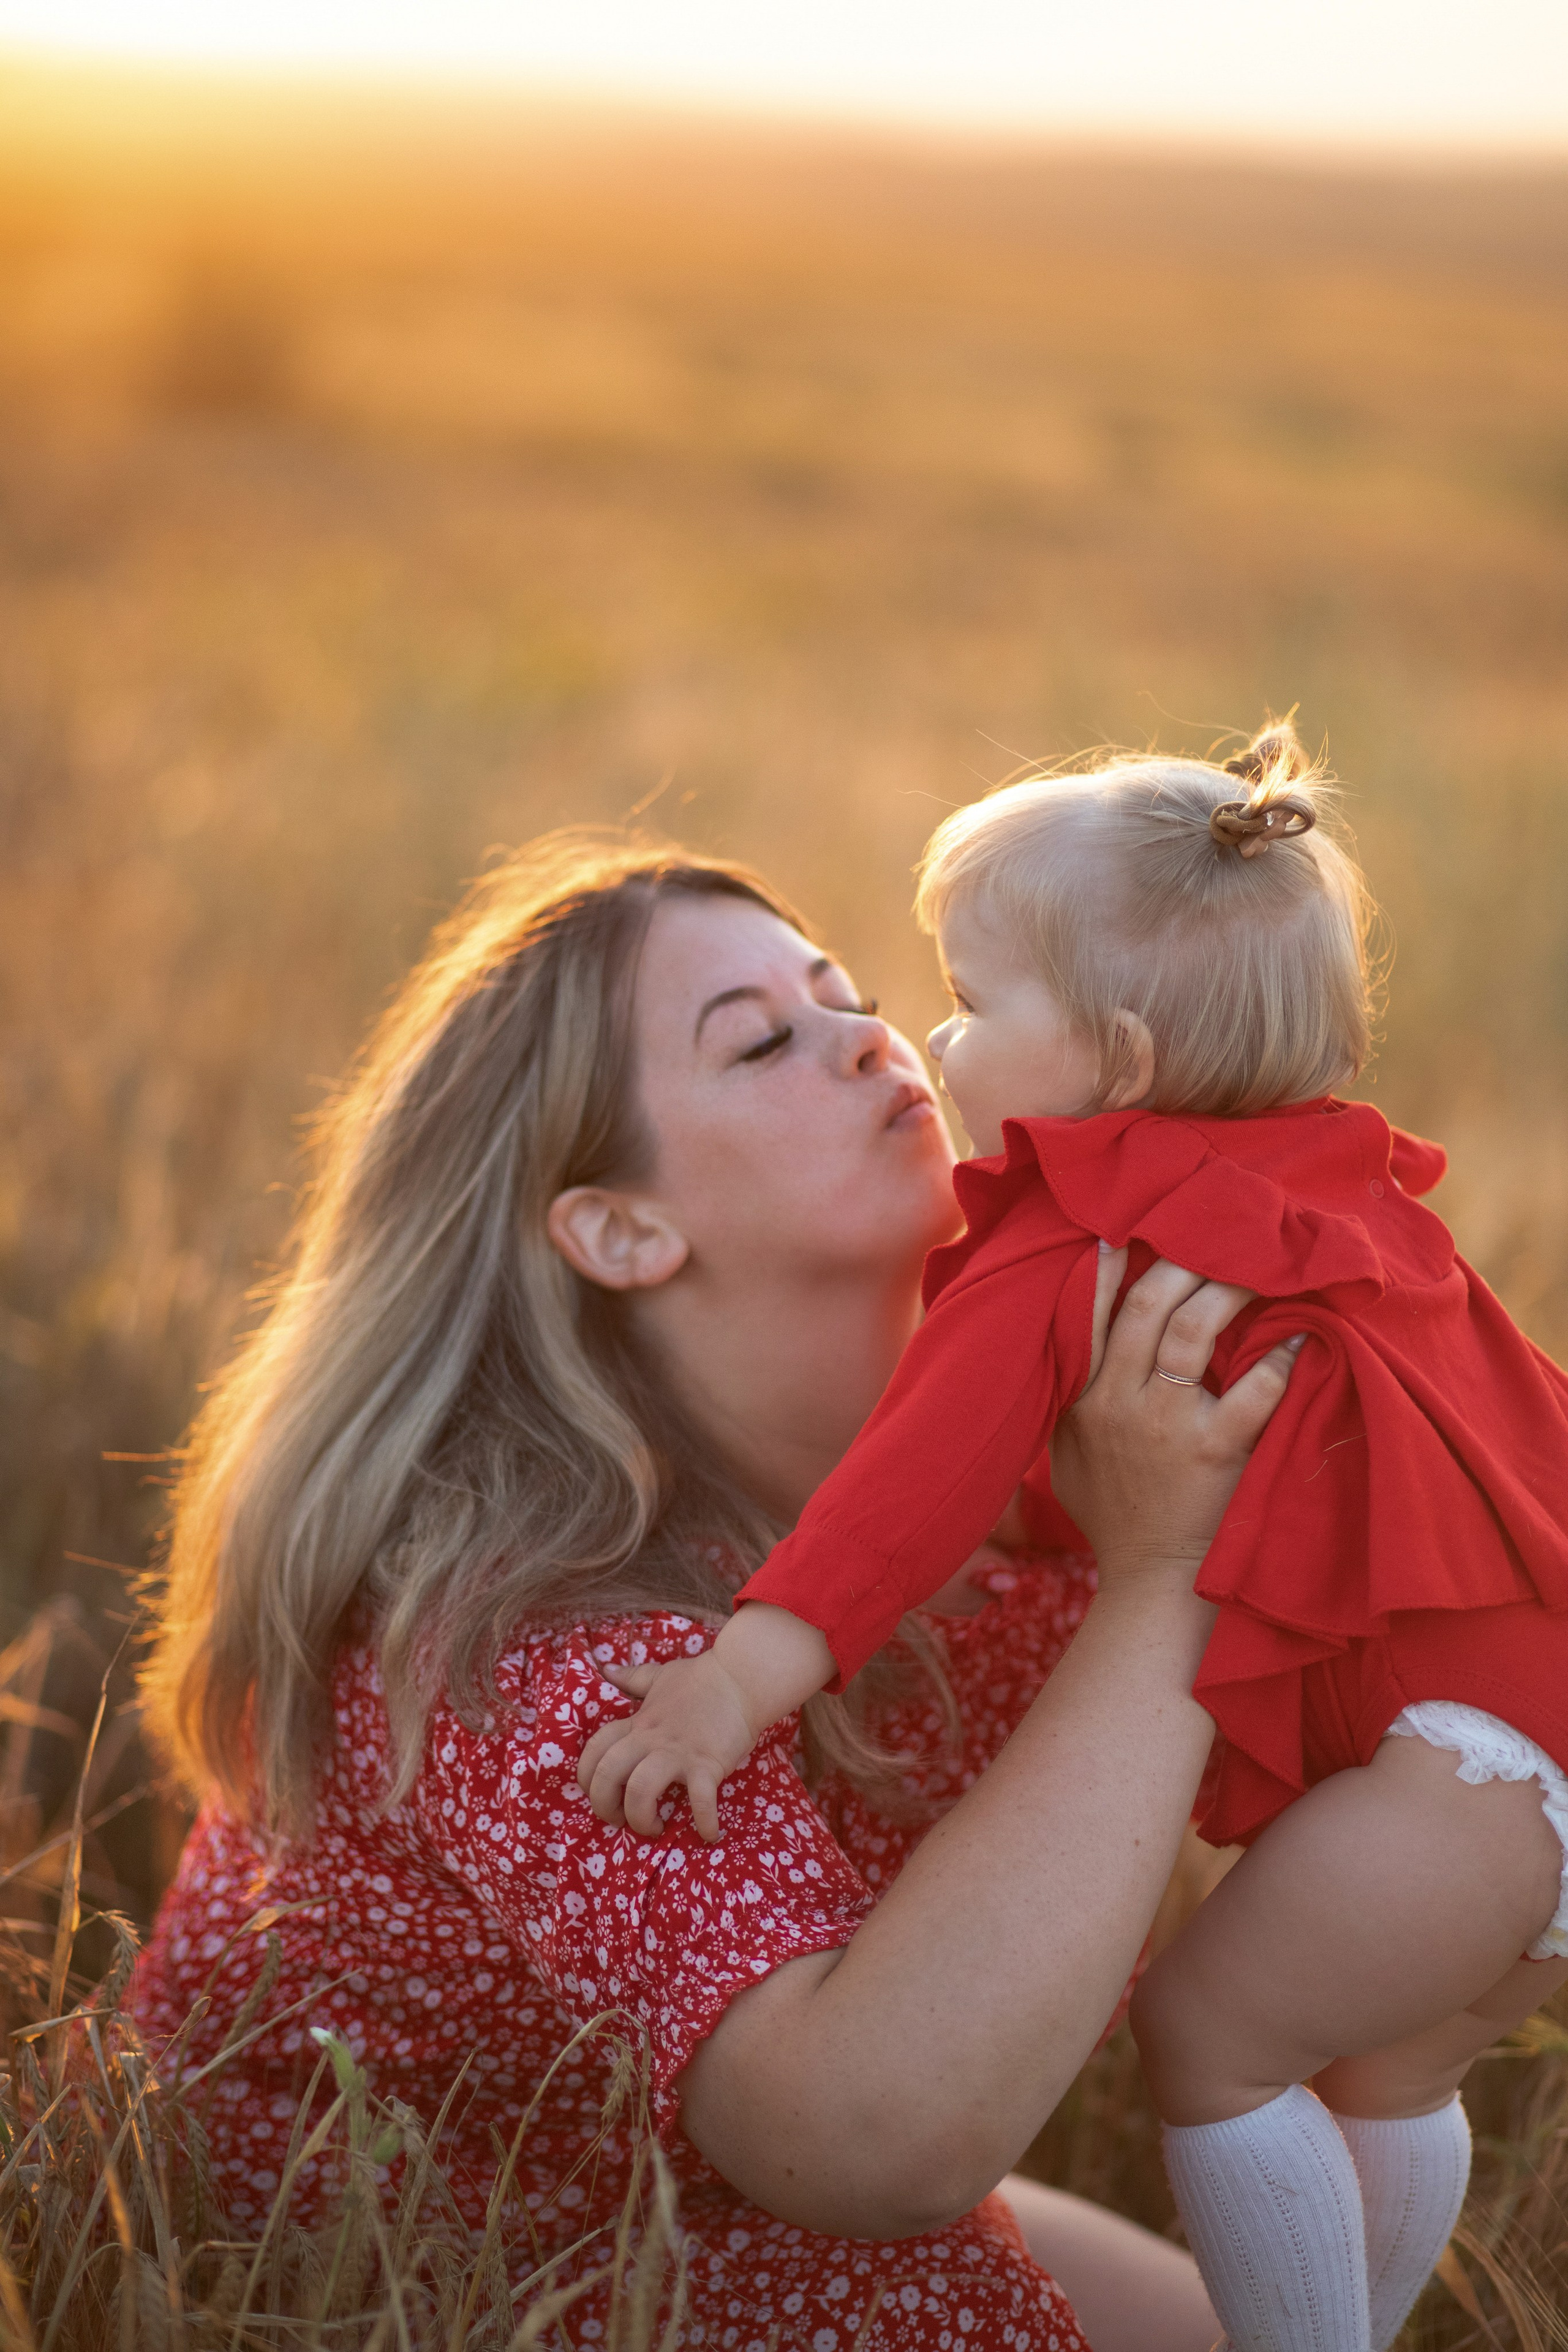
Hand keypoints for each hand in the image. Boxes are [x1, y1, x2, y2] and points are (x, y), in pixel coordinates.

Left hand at [577, 1651, 759, 1841]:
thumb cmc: (701, 1678)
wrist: (741, 1676)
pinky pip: (700, 1800)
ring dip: (642, 1819)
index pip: (595, 1750)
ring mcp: (678, 1753)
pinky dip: (704, 1822)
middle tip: (621, 1820)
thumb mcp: (660, 1676)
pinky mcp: (707, 1764)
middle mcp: (650, 1739)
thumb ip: (632, 1678)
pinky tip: (709, 1833)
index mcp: (637, 1723)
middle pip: (607, 1775)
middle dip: (605, 1807)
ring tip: (656, 1827)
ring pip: (641, 1790)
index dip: (587, 1778)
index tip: (601, 1794)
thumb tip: (606, 1669)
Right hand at [1050, 1248, 1301, 1577]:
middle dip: (1180, 1261)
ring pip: (1194, 1330)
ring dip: (1228, 1290)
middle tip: (1214, 1237)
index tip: (1123, 1230)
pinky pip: (1253, 1389)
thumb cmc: (1113, 1515)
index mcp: (1082, 1400)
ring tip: (1257, 1268)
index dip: (1104, 1270)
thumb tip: (1072, 1339)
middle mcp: (1120, 1403)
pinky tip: (1298, 1340)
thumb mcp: (1065, 1455)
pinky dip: (1279, 1359)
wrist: (1153, 1580)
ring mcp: (1168, 1424)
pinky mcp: (1215, 1449)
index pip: (1090, 1317)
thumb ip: (1067, 1398)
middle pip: (1147, 1306)